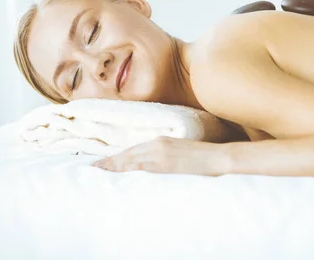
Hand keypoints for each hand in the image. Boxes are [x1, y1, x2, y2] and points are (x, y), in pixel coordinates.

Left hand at [93, 136, 228, 175]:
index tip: (103, 163)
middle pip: (128, 154)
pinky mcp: (166, 163)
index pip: (134, 150)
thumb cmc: (204, 158)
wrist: (220, 158)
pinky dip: (128, 169)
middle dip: (110, 161)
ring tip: (98, 171)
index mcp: (162, 141)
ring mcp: (161, 154)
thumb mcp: (182, 153)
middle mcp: (158, 145)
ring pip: (131, 159)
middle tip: (92, 168)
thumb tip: (155, 167)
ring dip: (114, 165)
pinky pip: (143, 167)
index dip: (118, 157)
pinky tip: (119, 173)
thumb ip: (166, 157)